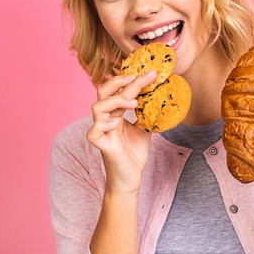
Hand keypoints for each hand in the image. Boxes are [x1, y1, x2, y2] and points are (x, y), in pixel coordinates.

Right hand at [86, 71, 157, 194]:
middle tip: (138, 78)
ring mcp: (103, 132)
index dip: (132, 80)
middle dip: (119, 81)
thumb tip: (159, 99)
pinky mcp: (102, 146)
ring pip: (97, 108)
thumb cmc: (133, 155)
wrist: (130, 180)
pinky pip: (93, 132)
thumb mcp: (144, 131)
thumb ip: (146, 115)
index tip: (150, 73)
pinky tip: (114, 122)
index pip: (118, 91)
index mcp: (115, 114)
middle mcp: (106, 120)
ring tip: (134, 103)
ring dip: (116, 101)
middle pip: (103, 92)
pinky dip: (101, 125)